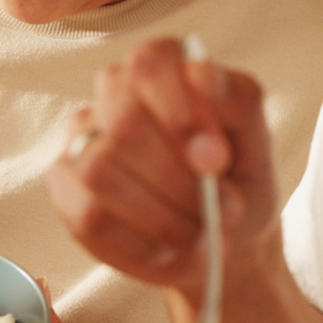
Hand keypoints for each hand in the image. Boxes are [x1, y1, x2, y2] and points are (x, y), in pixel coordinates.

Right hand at [47, 37, 279, 293]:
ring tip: (205, 241)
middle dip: (177, 179)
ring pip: (100, 173)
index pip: (149, 66)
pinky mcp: (66, 190)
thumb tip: (205, 77)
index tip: (215, 161)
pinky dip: (140, 248)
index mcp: (160, 65)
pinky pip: (88, 219)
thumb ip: (238, 103)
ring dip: (162, 218)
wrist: (225, 230)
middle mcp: (113, 94)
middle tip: (225, 212)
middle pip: (122, 124)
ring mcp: (81, 141)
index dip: (179, 113)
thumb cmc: (239, 173)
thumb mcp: (257, 139)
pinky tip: (173, 256)